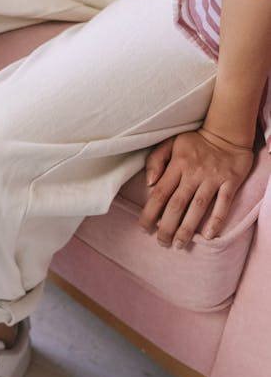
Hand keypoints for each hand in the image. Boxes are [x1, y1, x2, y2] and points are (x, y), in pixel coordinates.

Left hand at [138, 130, 253, 247]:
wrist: (227, 132)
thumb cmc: (194, 141)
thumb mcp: (170, 143)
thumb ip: (155, 160)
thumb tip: (148, 182)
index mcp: (177, 165)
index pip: (159, 194)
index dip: (150, 213)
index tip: (144, 228)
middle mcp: (194, 174)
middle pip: (177, 205)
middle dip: (167, 227)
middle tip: (162, 242)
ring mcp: (213, 178)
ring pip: (198, 208)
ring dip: (187, 229)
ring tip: (179, 244)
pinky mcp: (231, 181)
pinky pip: (223, 203)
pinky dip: (216, 220)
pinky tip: (208, 235)